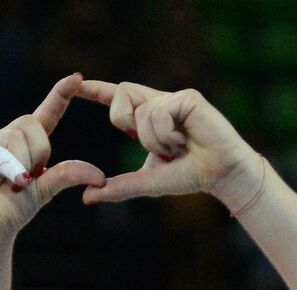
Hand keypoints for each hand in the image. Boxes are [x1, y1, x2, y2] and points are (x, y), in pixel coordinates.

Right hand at [0, 73, 106, 238]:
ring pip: (15, 135)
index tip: (77, 78)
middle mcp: (7, 137)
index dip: (60, 95)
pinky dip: (8, 166)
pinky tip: (8, 181)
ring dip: (22, 163)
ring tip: (14, 184)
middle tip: (29, 178)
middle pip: (30, 122)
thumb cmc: (14, 209)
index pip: (46, 112)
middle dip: (38, 150)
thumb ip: (68, 175)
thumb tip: (99, 177)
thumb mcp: (46, 190)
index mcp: (28, 143)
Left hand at [75, 80, 259, 206]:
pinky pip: (159, 113)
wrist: (220, 175)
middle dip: (124, 120)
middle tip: (150, 144)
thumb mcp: (147, 182)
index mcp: (148, 118)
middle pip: (121, 94)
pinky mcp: (187, 98)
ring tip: (177, 147)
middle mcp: (159, 103)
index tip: (75, 84)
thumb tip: (86, 197)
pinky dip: (166, 135)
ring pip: (141, 111)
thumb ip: (118, 187)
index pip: (117, 100)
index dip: (96, 91)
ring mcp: (174, 98)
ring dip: (153, 139)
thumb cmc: (189, 176)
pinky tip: (185, 140)